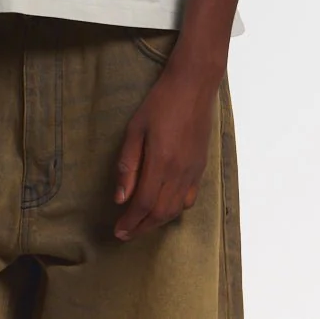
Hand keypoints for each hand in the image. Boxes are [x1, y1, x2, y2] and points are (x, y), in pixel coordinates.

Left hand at [112, 63, 216, 240]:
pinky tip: (164, 208)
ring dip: (157, 222)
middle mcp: (179, 172)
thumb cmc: (160, 102)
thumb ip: (128, 164)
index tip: (118, 231)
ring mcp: (193, 171)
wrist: (193, 86)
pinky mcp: (201, 167)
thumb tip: (120, 198)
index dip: (130, 221)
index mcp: (161, 162)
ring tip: (141, 224)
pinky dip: (175, 210)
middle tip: (126, 233)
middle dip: (142, 227)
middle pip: (160, 213)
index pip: (144, 203)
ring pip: (176, 209)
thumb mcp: (135, 128)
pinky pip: (189, 199)